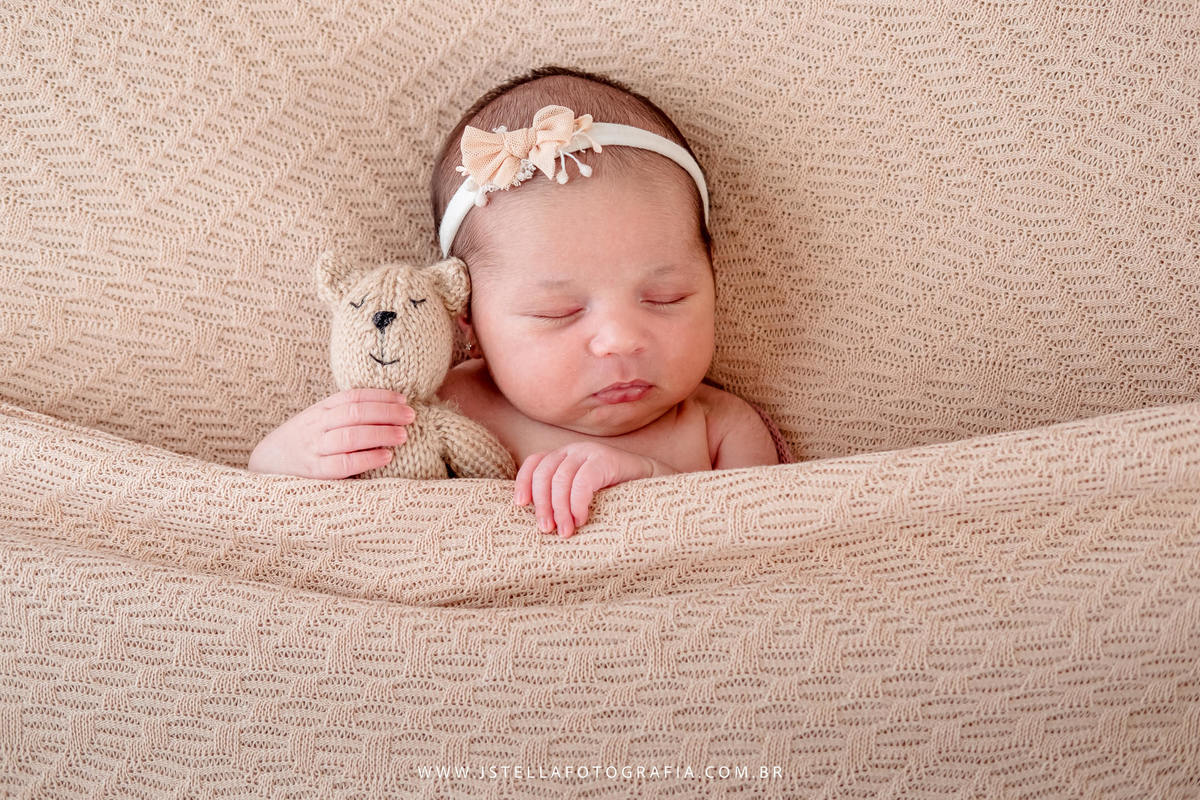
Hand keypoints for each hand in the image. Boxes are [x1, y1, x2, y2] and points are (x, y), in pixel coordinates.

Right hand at [248, 388, 414, 478]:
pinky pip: (343, 465)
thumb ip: (344, 415)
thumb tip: (387, 409)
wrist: (265, 464)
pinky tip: (386, 457)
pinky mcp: (314, 472)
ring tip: (403, 435)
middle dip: (386, 413)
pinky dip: (367, 460)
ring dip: (380, 434)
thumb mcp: (318, 421)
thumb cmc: (302, 442)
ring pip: (349, 436)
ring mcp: (314, 448)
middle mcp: (316, 425)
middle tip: (410, 416)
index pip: (353, 396)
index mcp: (320, 409)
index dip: (380, 396)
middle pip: (355, 413)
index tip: (403, 399)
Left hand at [513, 442, 663, 538]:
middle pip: (544, 473)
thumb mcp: (583, 495)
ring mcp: (590, 453)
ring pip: (561, 479)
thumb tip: (540, 521)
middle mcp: (574, 450)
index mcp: (564, 456)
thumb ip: (563, 499)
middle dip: (542, 504)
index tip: (520, 505)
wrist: (655, 484)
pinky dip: (578, 503)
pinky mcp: (606, 460)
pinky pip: (583, 481)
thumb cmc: (616, 496)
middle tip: (547, 530)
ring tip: (566, 531)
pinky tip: (582, 519)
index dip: (524, 482)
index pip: (535, 462)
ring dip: (559, 509)